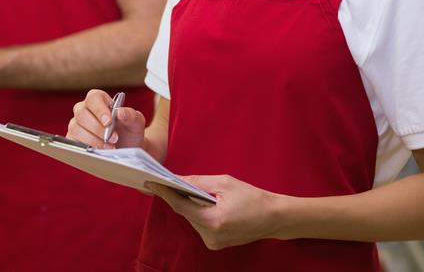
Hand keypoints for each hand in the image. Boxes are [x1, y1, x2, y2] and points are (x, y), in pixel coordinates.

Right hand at [67, 89, 145, 149]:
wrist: (128, 148)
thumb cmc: (130, 131)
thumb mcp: (136, 122)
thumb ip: (131, 115)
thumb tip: (120, 112)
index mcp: (98, 99)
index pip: (93, 98)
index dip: (99, 109)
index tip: (109, 122)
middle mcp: (84, 110)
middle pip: (82, 114)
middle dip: (98, 128)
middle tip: (113, 138)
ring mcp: (77, 124)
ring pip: (76, 129)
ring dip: (93, 140)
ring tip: (109, 147)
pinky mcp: (73, 139)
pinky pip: (73, 142)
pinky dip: (86, 148)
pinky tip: (99, 152)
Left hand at [147, 175, 283, 249]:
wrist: (273, 218)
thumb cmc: (252, 197)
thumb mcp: (225, 183)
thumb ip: (199, 182)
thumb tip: (177, 179)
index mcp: (213, 220)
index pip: (181, 205)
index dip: (165, 193)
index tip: (151, 182)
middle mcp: (210, 236)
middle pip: (185, 213)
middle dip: (178, 196)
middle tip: (166, 181)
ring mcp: (213, 243)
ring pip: (192, 219)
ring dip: (189, 205)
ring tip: (186, 190)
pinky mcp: (215, 244)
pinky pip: (200, 225)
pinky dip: (198, 213)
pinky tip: (203, 203)